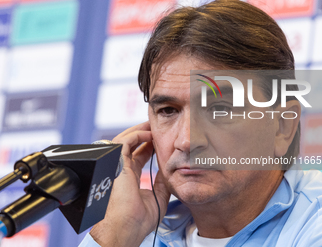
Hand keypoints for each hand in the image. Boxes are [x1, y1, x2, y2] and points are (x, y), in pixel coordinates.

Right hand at [90, 122, 170, 246]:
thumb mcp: (157, 198)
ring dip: (139, 131)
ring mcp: (118, 166)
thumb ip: (162, 183)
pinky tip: (148, 134)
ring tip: (152, 126)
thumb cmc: (137, 221)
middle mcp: (122, 170)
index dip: (148, 147)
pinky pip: (124, 142)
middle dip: (143, 135)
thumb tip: (170, 172)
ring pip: (125, 140)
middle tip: (155, 128)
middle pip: (131, 145)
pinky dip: (136, 135)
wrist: (124, 230)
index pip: (138, 156)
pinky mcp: (116, 164)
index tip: (159, 141)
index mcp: (129, 178)